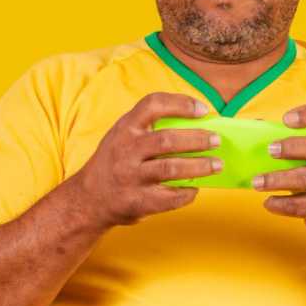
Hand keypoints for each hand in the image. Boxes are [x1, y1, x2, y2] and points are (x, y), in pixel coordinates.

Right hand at [71, 92, 221, 228]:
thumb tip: (197, 126)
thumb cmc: (114, 162)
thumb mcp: (122, 136)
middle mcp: (126, 150)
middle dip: (197, 139)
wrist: (88, 198)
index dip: (180, 104)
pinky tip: (194, 189)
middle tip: (216, 140)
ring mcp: (130, 177)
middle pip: (168, 140)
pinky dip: (187, 193)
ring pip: (172, 169)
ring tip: (217, 165)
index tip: (202, 110)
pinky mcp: (137, 202)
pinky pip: (170, 197)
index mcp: (124, 128)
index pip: (153, 105)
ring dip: (200, 166)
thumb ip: (149, 128)